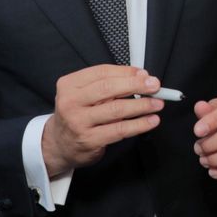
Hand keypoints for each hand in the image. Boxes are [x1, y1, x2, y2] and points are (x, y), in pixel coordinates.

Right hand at [42, 65, 163, 175]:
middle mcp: (71, 102)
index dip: (126, 72)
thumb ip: (107, 84)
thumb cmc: (78, 114)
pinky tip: (151, 121)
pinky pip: (120, 130)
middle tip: (155, 86)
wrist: (58, 144)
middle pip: (108, 88)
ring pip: (116, 109)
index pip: (102, 72)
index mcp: (69, 84)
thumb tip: (140, 77)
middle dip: (136, 85)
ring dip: (142, 105)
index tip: (144, 74)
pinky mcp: (89, 140)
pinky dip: (139, 124)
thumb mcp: (84, 94)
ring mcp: (79, 122)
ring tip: (157, 104)